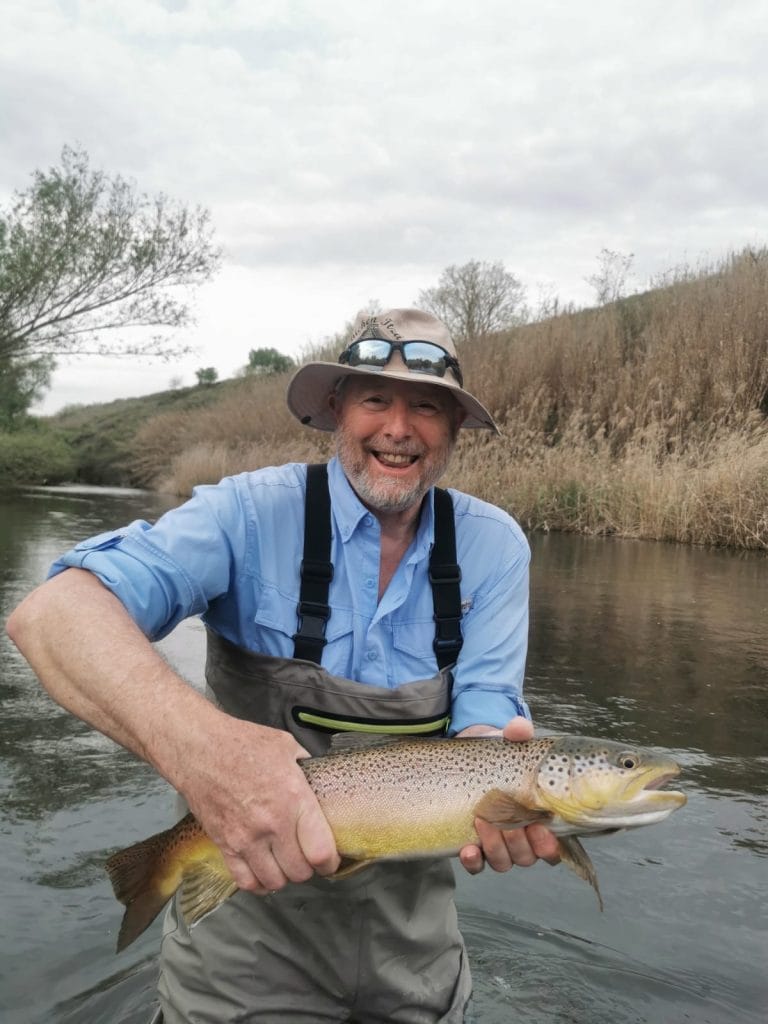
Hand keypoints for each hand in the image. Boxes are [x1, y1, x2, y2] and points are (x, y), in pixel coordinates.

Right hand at [179, 717, 340, 893]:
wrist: (199, 749)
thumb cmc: (243, 743)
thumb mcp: (287, 746)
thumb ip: (307, 767)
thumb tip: (320, 779)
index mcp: (293, 798)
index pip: (320, 851)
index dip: (330, 862)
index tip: (331, 860)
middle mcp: (271, 824)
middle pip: (299, 872)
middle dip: (309, 869)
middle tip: (308, 858)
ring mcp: (245, 838)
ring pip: (274, 882)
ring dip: (284, 876)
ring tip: (285, 863)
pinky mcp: (224, 845)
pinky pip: (245, 882)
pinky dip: (258, 883)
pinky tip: (263, 871)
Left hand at [457, 716, 560, 874]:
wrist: (467, 759)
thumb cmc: (499, 755)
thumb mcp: (509, 742)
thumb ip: (517, 733)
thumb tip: (519, 728)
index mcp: (538, 819)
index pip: (553, 847)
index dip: (550, 846)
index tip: (543, 828)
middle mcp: (521, 837)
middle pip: (528, 856)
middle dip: (522, 844)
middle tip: (514, 824)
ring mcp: (497, 843)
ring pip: (504, 861)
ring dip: (497, 847)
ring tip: (484, 823)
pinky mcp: (473, 844)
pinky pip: (477, 864)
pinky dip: (474, 861)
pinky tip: (468, 850)